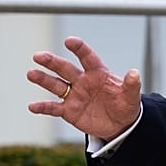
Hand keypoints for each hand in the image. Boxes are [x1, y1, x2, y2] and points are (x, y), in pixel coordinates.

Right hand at [26, 36, 141, 140]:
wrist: (120, 125)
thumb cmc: (125, 105)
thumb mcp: (131, 97)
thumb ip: (131, 85)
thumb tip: (135, 73)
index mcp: (98, 73)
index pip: (87, 58)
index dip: (79, 49)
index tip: (69, 41)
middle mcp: (82, 81)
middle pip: (65, 68)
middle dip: (52, 62)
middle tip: (39, 56)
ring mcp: (74, 95)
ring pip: (55, 85)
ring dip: (43, 79)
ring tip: (31, 74)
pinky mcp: (69, 110)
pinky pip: (53, 108)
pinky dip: (43, 107)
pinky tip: (33, 106)